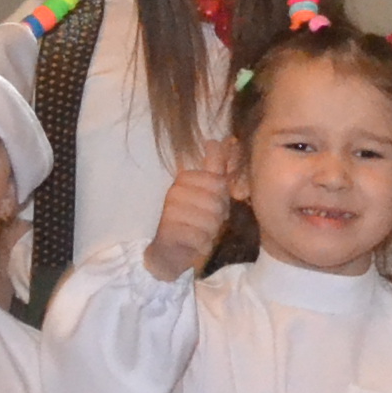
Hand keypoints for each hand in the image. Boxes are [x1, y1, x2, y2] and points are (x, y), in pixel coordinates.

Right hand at [145, 153, 235, 280]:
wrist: (169, 253)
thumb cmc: (192, 220)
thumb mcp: (206, 192)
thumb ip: (213, 168)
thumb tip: (216, 139)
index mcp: (184, 179)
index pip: (219, 182)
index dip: (222, 198)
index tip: (213, 206)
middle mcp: (174, 191)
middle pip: (217, 202)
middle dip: (217, 217)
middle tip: (206, 223)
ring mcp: (170, 211)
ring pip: (210, 221)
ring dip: (210, 232)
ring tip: (199, 233)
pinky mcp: (168, 232)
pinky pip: (200, 238)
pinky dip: (202, 244)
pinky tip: (194, 243)